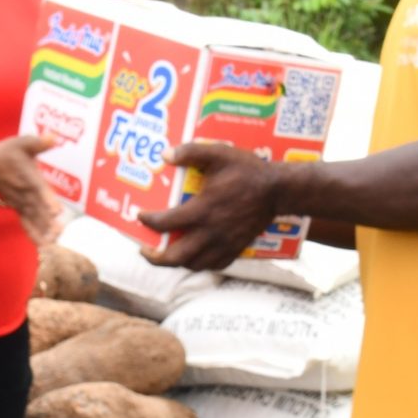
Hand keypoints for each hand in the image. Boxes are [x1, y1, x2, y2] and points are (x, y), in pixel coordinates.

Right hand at [0, 134, 60, 243]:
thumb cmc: (7, 153)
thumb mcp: (21, 142)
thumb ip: (38, 142)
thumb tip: (54, 137)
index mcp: (27, 175)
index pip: (38, 188)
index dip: (47, 199)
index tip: (56, 210)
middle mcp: (23, 192)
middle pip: (37, 208)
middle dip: (48, 221)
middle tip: (60, 232)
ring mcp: (20, 202)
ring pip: (33, 218)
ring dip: (43, 230)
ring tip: (54, 241)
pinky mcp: (18, 208)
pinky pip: (26, 223)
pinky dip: (34, 234)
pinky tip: (45, 246)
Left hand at [138, 143, 278, 271]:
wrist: (278, 190)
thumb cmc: (247, 171)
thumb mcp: (219, 154)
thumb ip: (191, 152)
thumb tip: (165, 155)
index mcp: (203, 210)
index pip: (165, 223)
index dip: (147, 222)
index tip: (140, 216)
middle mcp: (211, 233)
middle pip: (175, 256)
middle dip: (155, 257)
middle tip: (145, 250)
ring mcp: (225, 244)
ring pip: (194, 264)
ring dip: (176, 262)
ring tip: (166, 254)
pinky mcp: (237, 248)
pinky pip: (214, 265)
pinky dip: (200, 264)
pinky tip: (194, 257)